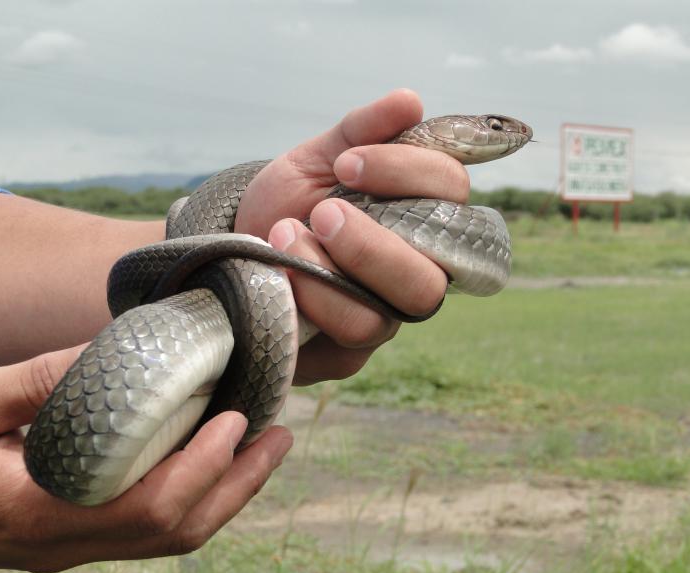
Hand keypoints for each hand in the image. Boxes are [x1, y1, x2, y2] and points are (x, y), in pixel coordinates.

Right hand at [0, 346, 291, 571]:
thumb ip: (34, 384)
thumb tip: (115, 352)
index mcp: (38, 514)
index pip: (151, 508)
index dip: (206, 468)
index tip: (237, 420)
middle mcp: (62, 543)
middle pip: (176, 530)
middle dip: (237, 484)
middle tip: (279, 436)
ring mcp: (64, 546)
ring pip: (166, 535)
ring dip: (222, 492)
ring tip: (262, 447)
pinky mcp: (63, 534)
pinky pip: (144, 525)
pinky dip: (190, 493)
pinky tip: (205, 458)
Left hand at [236, 89, 469, 384]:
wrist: (240, 245)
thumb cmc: (292, 200)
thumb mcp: (315, 160)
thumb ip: (359, 132)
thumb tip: (408, 102)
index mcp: (419, 216)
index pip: (450, 194)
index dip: (408, 174)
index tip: (347, 162)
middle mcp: (415, 272)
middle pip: (432, 277)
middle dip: (375, 244)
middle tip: (323, 212)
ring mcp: (385, 316)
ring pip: (389, 314)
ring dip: (335, 274)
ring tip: (282, 237)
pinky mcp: (349, 353)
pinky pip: (347, 342)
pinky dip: (310, 304)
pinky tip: (278, 277)